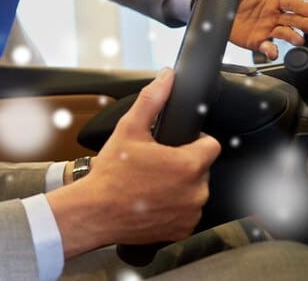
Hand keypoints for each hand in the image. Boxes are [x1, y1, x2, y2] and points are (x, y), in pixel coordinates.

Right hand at [47, 69, 220, 257]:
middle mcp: (196, 191)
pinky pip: (187, 213)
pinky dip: (174, 207)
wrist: (96, 212)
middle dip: (183, 163)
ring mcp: (190, 213)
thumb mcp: (129, 129)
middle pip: (201, 168)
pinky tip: (152, 201)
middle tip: (155, 163)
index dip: (194, 140)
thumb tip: (166, 77)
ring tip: (151, 183)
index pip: (211, 144)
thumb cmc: (111, 174)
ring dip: (179, 186)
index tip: (175, 143)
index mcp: (189, 164)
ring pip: (194, 191)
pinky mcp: (182, 230)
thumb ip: (152, 99)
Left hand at [229, 0, 307, 59]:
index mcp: (275, 0)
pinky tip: (273, 52)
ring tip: (299, 39)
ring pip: (284, 34)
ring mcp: (266, 29)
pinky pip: (266, 47)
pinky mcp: (255, 41)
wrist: (213, 3)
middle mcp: (274, 16)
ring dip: (293, 37)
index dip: (305, 7)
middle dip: (304, 24)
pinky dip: (271, 51)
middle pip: (294, 20)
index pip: (294, 3)